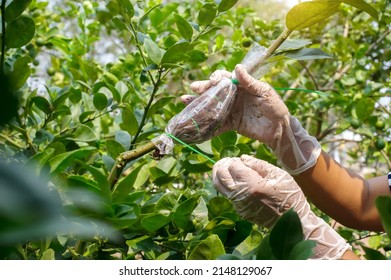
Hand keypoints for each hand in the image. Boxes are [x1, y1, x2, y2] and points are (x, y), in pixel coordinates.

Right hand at [189, 65, 320, 174]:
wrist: (280, 129)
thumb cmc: (275, 107)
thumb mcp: (264, 92)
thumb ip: (250, 82)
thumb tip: (237, 68)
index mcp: (241, 86)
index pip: (225, 78)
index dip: (217, 78)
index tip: (213, 80)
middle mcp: (234, 97)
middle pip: (215, 91)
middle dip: (203, 89)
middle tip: (193, 89)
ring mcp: (231, 110)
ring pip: (212, 106)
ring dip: (199, 104)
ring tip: (185, 102)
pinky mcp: (231, 124)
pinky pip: (217, 124)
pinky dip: (207, 125)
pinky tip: (195, 124)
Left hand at [212, 155, 349, 258]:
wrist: (292, 221)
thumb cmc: (289, 195)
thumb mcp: (279, 175)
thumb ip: (259, 164)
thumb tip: (243, 158)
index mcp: (251, 184)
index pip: (232, 166)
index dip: (235, 160)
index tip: (241, 160)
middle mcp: (241, 195)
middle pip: (219, 175)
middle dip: (222, 165)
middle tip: (229, 162)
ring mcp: (238, 205)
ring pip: (219, 187)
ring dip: (220, 176)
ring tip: (227, 170)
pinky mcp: (240, 211)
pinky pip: (228, 196)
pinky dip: (228, 187)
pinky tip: (238, 183)